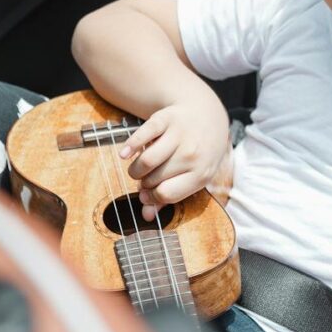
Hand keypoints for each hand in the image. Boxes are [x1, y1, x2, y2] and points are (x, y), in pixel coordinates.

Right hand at [118, 99, 230, 220]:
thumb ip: (169, 197)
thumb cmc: (198, 152)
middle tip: (145, 180)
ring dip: (135, 170)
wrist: (206, 115)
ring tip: (137, 170)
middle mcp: (193, 154)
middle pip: (154, 179)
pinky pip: (142, 135)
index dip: (152, 197)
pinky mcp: (166, 119)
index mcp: (202, 173)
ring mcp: (180, 135)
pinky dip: (130, 146)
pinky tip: (125, 154)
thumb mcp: (193, 175)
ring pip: (147, 161)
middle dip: (144, 183)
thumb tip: (146, 216)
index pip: (167, 194)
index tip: (147, 194)